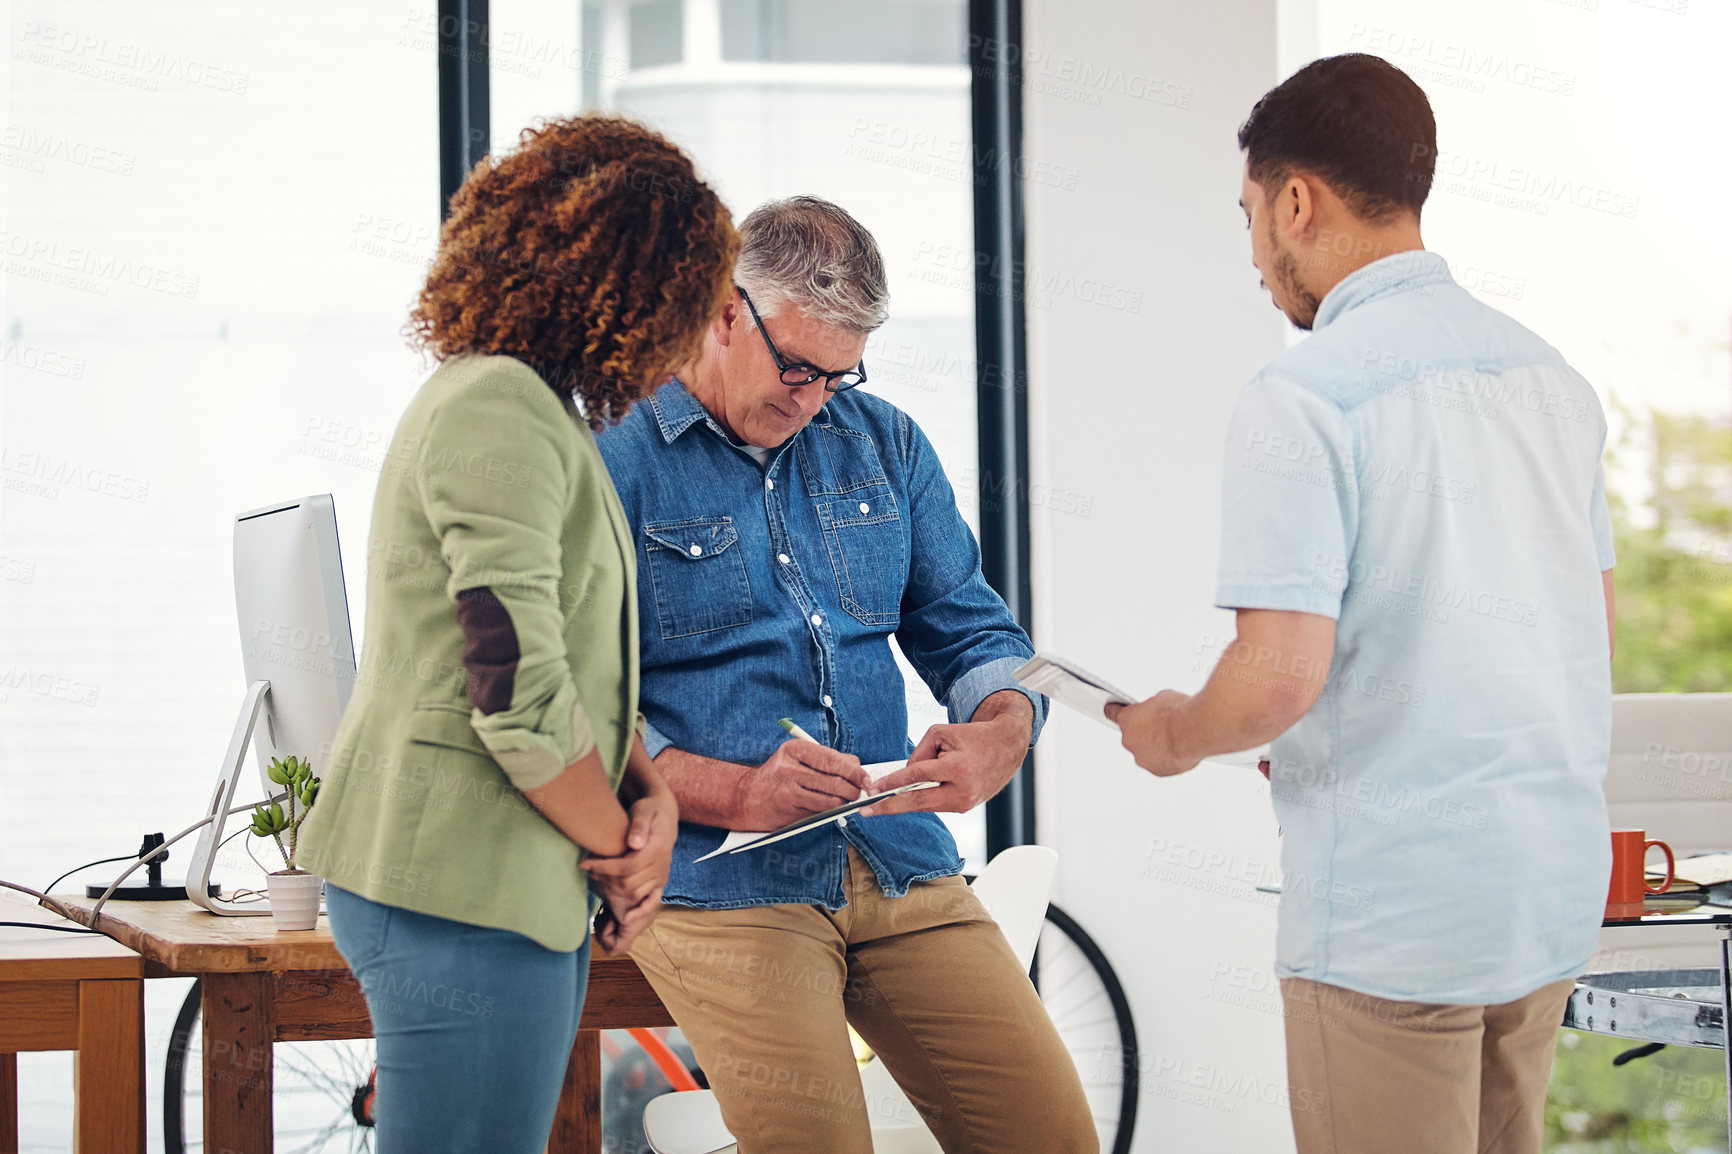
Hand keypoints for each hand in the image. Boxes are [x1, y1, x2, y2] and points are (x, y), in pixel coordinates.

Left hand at [582, 791, 675, 954]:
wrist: (663, 816)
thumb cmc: (649, 810)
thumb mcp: (644, 810)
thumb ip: (639, 826)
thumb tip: (634, 844)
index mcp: (656, 850)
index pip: (627, 867)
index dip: (604, 868)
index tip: (584, 864)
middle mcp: (660, 867)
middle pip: (629, 885)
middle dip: (605, 882)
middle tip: (587, 874)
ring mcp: (660, 877)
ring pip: (635, 896)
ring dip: (613, 895)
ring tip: (595, 886)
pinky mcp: (658, 883)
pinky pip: (649, 903)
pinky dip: (636, 912)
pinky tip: (623, 918)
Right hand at [739, 739, 869, 828]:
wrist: (745, 797)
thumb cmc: (777, 775)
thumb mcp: (796, 757)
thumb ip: (826, 758)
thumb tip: (857, 765)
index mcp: (793, 750)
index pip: (833, 760)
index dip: (855, 771)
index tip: (865, 778)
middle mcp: (789, 769)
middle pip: (835, 781)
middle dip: (853, 789)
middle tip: (859, 792)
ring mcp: (788, 792)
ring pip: (830, 800)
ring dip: (845, 803)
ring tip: (847, 800)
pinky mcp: (788, 812)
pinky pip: (820, 813)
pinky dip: (831, 812)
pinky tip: (833, 808)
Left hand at [863, 706, 1029, 816]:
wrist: (1006, 747)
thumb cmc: (973, 737)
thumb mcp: (941, 734)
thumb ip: (919, 754)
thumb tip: (904, 776)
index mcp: (958, 768)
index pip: (917, 778)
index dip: (891, 784)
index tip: (872, 790)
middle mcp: (962, 790)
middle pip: (918, 803)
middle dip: (889, 806)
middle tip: (866, 810)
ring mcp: (965, 803)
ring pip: (925, 806)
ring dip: (903, 803)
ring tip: (878, 803)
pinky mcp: (965, 807)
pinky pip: (935, 804)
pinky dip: (920, 799)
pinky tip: (903, 797)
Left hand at [1106, 691, 1201, 776]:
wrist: (1193, 731)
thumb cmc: (1179, 712)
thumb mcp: (1164, 698)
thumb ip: (1154, 708)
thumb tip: (1158, 711)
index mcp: (1127, 719)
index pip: (1113, 713)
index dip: (1116, 711)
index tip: (1114, 710)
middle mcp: (1129, 740)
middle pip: (1132, 735)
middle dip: (1144, 731)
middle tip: (1161, 726)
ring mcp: (1142, 758)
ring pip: (1145, 752)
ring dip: (1155, 747)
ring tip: (1174, 739)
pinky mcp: (1157, 770)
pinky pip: (1159, 764)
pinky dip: (1166, 759)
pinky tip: (1179, 750)